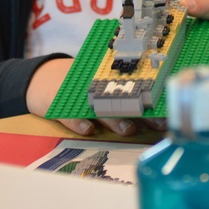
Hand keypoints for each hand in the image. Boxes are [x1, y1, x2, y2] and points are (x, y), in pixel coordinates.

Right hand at [26, 57, 168, 135]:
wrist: (40, 78)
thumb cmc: (78, 86)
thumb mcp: (97, 83)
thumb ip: (121, 94)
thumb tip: (157, 110)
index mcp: (107, 83)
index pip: (134, 91)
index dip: (151, 102)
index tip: (168, 112)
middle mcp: (95, 88)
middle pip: (121, 100)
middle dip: (141, 113)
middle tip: (157, 123)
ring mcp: (76, 95)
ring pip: (99, 108)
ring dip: (114, 119)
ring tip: (128, 129)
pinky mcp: (57, 104)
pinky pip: (69, 115)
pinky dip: (78, 122)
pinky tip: (88, 129)